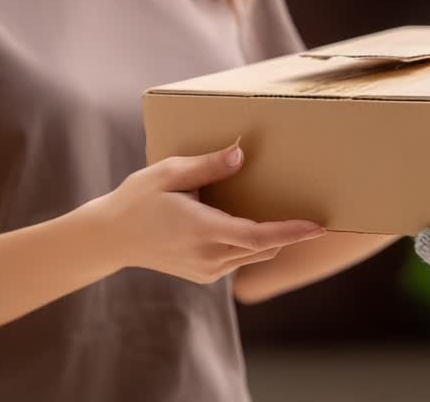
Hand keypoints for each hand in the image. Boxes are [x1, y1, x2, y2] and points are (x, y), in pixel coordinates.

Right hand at [96, 144, 325, 283]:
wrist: (111, 237)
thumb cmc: (138, 199)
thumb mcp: (169, 173)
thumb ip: (207, 166)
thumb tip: (240, 155)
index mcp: (202, 230)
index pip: (259, 237)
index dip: (292, 233)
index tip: (318, 226)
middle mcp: (209, 256)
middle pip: (264, 249)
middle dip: (291, 234)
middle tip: (315, 215)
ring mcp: (206, 270)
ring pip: (253, 256)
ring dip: (272, 240)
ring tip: (290, 218)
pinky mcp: (203, 275)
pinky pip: (238, 260)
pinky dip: (251, 245)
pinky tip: (252, 225)